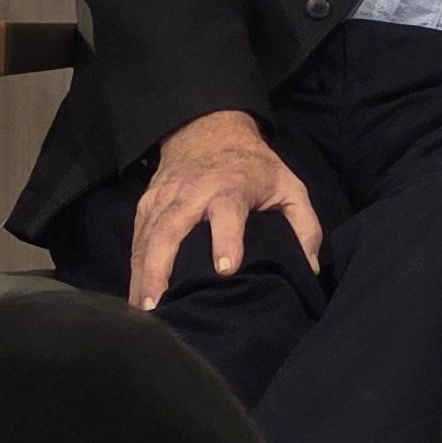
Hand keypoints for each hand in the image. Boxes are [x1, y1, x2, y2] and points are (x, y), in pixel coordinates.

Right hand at [129, 109, 325, 310]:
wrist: (208, 130)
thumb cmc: (253, 166)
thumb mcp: (288, 185)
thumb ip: (304, 225)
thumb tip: (309, 267)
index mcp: (231, 186)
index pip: (227, 211)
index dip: (226, 239)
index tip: (226, 269)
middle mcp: (192, 192)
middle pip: (171, 227)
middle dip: (162, 266)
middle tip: (159, 304)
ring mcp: (165, 198)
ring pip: (147, 236)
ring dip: (141, 273)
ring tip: (142, 312)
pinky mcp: (147, 204)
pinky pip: (137, 237)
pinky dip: (133, 267)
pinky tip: (133, 296)